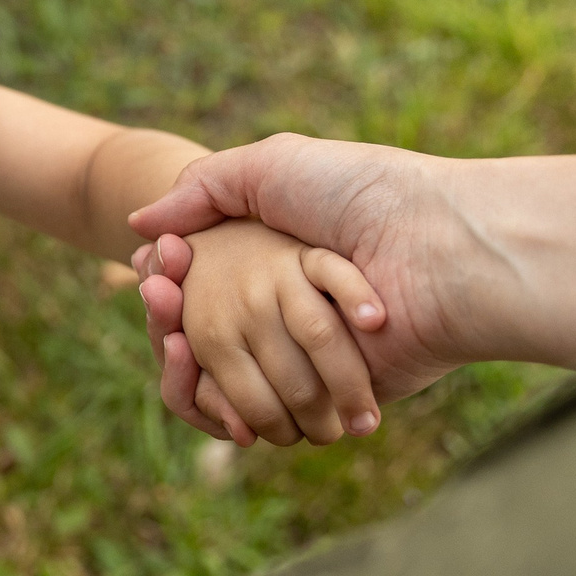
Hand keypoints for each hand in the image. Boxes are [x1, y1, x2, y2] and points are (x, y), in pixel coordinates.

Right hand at [128, 136, 503, 437]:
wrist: (436, 247)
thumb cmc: (361, 193)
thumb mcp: (271, 165)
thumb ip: (201, 189)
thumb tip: (139, 225)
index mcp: (277, 256)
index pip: (200, 281)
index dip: (167, 277)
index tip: (150, 268)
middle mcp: (291, 307)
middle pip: (203, 328)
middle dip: (170, 315)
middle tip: (156, 298)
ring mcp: (311, 355)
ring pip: (226, 374)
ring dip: (189, 359)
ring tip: (174, 337)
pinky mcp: (331, 394)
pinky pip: (266, 409)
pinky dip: (226, 398)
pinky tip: (199, 367)